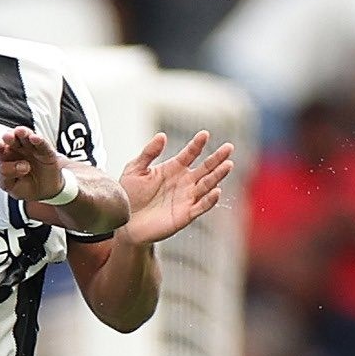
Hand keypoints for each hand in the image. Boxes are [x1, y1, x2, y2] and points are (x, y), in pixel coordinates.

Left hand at [0, 126, 64, 201]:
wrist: (41, 193)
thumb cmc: (22, 186)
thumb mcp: (9, 185)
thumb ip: (6, 176)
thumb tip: (21, 166)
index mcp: (3, 154)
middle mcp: (16, 147)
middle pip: (10, 137)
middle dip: (8, 136)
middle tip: (7, 138)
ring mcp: (31, 147)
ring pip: (26, 136)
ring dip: (23, 132)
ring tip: (20, 132)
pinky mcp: (46, 152)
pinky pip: (42, 144)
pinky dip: (39, 140)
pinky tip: (35, 138)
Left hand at [118, 131, 232, 245]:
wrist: (125, 221)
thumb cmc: (129, 195)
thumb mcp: (135, 169)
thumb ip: (148, 153)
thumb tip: (162, 135)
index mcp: (173, 169)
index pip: (189, 154)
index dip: (197, 144)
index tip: (204, 134)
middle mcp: (184, 182)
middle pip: (205, 168)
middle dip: (217, 158)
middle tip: (229, 147)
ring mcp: (186, 198)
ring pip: (207, 185)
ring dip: (218, 176)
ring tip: (228, 165)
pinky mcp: (185, 215)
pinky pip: (201, 206)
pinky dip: (210, 200)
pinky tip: (216, 191)